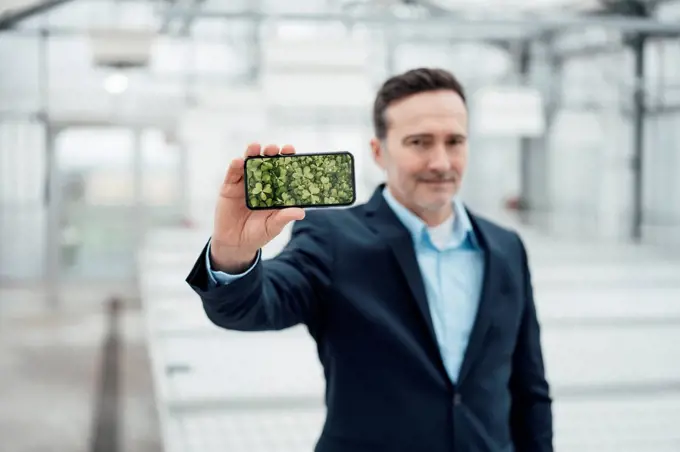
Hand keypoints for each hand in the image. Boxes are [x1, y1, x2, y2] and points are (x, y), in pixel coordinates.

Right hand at [210, 143, 305, 271]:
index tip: (290, 149)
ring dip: (251, 154)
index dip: (286, 159)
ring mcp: (244, 183)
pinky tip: (238, 161)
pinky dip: (235, 166)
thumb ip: (284, 217)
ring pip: (248, 165)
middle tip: (274, 148)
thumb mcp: (273, 226)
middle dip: (270, 153)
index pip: (282, 171)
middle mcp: (260, 183)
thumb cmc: (258, 234)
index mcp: (274, 190)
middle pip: (266, 163)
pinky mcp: (229, 187)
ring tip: (255, 147)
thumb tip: (301, 212)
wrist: (235, 243)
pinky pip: (232, 174)